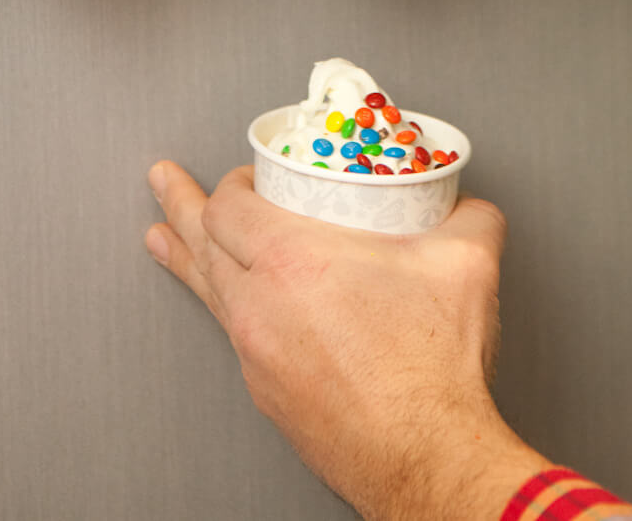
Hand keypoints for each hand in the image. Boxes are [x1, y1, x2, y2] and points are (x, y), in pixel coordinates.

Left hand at [145, 162, 543, 520]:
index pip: (229, 208)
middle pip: (200, 244)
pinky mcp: (269, 395)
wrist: (428, 457)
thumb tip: (467, 206)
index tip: (246, 174)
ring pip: (209, 294)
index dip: (232, 182)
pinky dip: (224, 307)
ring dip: (186, 258)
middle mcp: (262, 310)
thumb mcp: (466, 264)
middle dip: (179, 205)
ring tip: (162, 239)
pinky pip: (233, 336)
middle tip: (162, 180)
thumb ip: (469, 218)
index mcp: (294, 264)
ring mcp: (257, 357)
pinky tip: (231, 307)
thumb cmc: (432, 373)